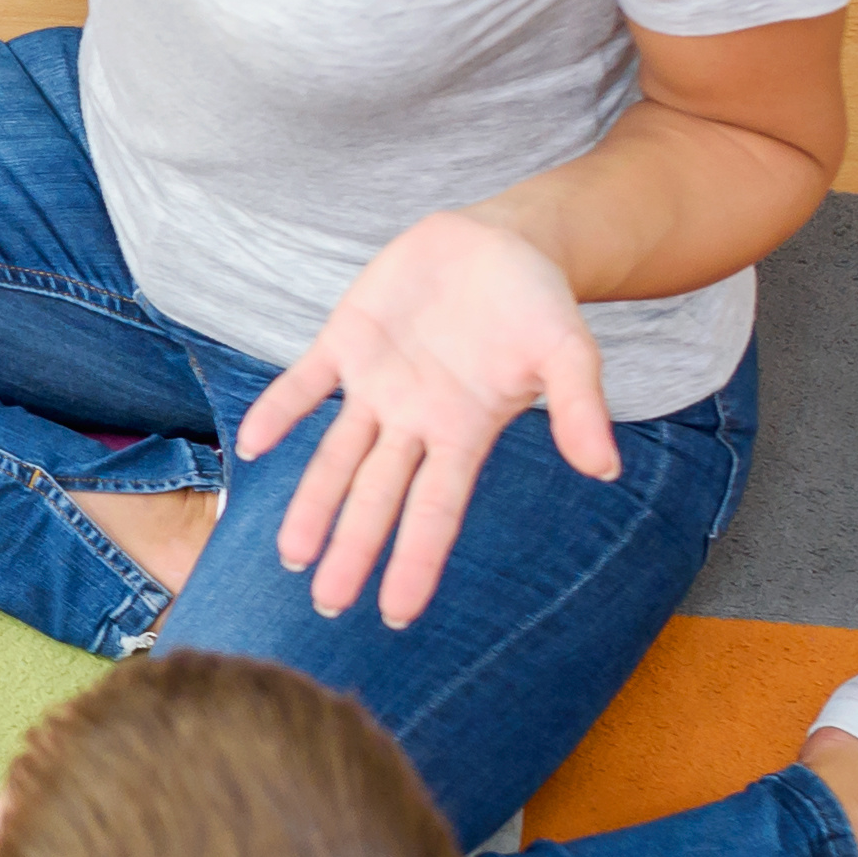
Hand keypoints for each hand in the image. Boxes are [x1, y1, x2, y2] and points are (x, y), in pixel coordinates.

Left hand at [231, 209, 614, 627]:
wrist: (502, 241)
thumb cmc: (540, 306)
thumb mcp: (570, 352)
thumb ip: (580, 409)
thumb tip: (605, 468)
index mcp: (464, 433)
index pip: (435, 511)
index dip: (416, 561)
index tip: (396, 615)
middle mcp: (414, 421)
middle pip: (376, 496)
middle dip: (352, 548)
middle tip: (325, 604)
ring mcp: (376, 384)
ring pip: (336, 454)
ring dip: (311, 500)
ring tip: (289, 554)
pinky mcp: (347, 340)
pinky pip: (305, 383)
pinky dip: (280, 411)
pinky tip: (252, 445)